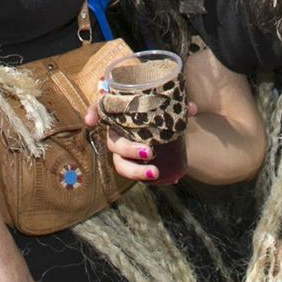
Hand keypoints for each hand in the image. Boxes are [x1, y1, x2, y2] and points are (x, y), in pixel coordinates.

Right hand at [84, 96, 198, 183]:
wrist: (165, 118)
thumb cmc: (157, 105)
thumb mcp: (166, 101)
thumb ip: (176, 103)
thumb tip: (191, 108)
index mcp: (120, 110)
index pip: (101, 106)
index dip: (93, 111)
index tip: (90, 121)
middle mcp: (117, 129)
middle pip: (113, 141)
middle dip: (128, 149)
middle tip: (149, 152)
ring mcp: (123, 146)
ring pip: (120, 161)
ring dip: (133, 170)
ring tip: (154, 173)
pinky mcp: (133, 159)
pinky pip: (133, 170)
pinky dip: (144, 176)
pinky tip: (163, 180)